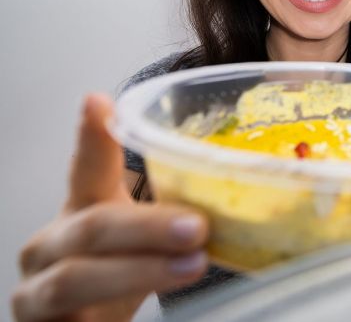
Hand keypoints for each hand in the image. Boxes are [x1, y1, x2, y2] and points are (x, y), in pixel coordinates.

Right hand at [12, 94, 208, 321]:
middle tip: (197, 226)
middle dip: (147, 227)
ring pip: (75, 279)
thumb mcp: (150, 237)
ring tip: (192, 265)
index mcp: (82, 209)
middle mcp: (51, 245)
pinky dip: (103, 321)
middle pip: (94, 227)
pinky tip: (141, 313)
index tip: (98, 103)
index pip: (87, 167)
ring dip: (139, 272)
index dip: (92, 137)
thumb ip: (186, 214)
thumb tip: (259, 189)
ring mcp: (37, 290)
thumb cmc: (124, 272)